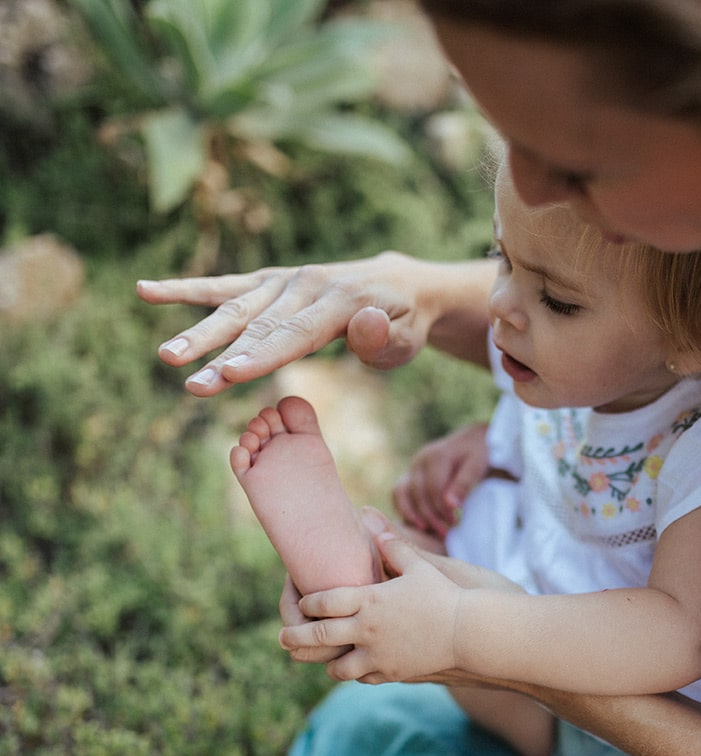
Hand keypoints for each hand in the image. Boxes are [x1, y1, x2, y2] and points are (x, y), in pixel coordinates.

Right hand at [137, 252, 446, 395]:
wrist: (398, 286)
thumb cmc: (402, 323)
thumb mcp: (406, 336)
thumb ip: (381, 337)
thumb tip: (362, 324)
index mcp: (338, 302)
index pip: (294, 335)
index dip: (262, 356)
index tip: (231, 375)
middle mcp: (303, 286)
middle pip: (256, 327)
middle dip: (222, 356)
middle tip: (191, 382)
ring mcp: (281, 282)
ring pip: (234, 309)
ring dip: (198, 332)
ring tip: (166, 356)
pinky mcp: (266, 283)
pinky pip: (222, 286)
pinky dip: (185, 289)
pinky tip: (146, 291)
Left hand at [280, 533, 463, 682]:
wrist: (467, 632)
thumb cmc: (444, 595)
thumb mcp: (419, 566)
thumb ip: (393, 547)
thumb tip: (372, 519)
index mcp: (368, 600)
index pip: (323, 602)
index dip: (308, 603)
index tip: (302, 603)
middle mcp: (366, 629)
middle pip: (317, 635)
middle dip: (295, 636)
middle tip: (282, 639)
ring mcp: (377, 654)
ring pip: (336, 666)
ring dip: (328, 662)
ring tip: (324, 659)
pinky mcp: (391, 673)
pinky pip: (362, 677)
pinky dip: (356, 674)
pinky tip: (356, 668)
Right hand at [392, 421, 490, 537]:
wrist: (471, 441)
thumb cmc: (477, 454)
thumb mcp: (476, 466)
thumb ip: (463, 484)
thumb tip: (450, 505)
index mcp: (436, 457)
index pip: (433, 489)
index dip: (441, 509)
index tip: (454, 523)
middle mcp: (419, 461)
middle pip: (417, 494)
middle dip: (430, 516)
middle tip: (445, 533)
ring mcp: (412, 468)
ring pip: (401, 494)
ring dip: (413, 515)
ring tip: (429, 531)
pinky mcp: (409, 475)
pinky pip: (398, 495)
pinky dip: (406, 510)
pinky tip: (421, 524)